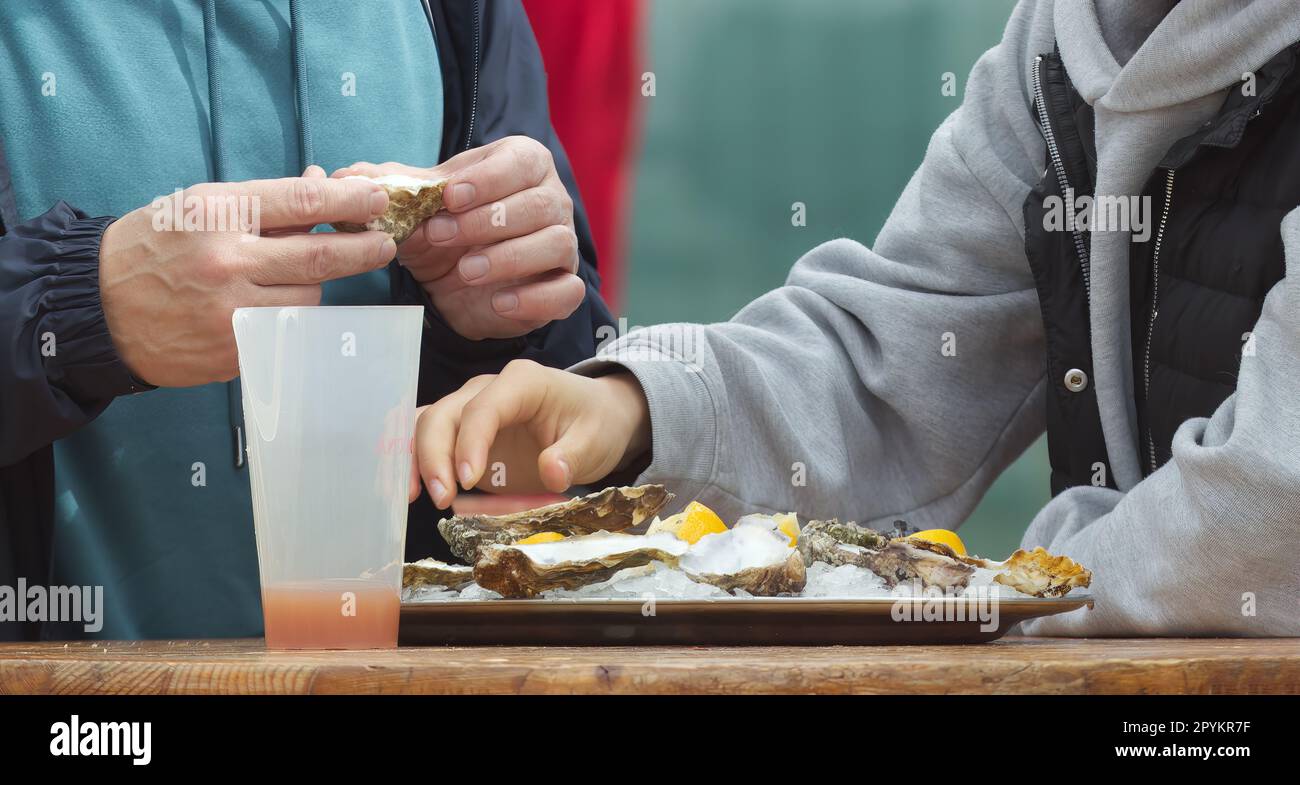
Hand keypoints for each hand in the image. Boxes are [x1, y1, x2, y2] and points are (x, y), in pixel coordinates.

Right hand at [99, 169, 394, 386]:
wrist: (95, 308)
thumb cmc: (153, 246)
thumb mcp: (199, 206)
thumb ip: (263, 202)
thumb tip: (322, 184)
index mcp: (217, 213)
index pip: (302, 202)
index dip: (349, 201)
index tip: (378, 199)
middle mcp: (227, 261)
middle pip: (318, 256)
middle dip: (362, 248)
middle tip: (385, 243)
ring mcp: (231, 311)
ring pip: (309, 299)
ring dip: (319, 287)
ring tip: (304, 277)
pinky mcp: (234, 350)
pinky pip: (287, 332)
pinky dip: (294, 319)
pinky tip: (284, 308)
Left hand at [332, 136, 585, 340]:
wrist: (459, 280)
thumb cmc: (445, 230)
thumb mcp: (414, 206)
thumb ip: (386, 186)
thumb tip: (346, 175)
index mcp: (522, 167)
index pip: (522, 161)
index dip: (489, 178)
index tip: (450, 196)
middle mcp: (551, 202)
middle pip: (540, 204)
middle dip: (488, 220)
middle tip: (441, 236)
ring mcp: (561, 245)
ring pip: (555, 244)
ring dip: (509, 257)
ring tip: (465, 272)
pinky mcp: (563, 287)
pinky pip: (566, 291)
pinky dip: (535, 298)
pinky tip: (499, 302)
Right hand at [413, 360, 650, 507]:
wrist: (596, 419)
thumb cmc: (595, 423)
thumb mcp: (596, 440)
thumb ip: (573, 455)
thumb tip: (552, 473)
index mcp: (521, 382)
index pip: (483, 408)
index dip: (470, 443)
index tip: (467, 480)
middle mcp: (487, 390)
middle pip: (444, 414)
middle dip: (434, 456)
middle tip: (442, 499)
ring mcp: (470, 410)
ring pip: (427, 425)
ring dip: (416, 460)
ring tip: (416, 498)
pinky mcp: (463, 435)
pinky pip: (429, 440)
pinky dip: (415, 462)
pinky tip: (412, 491)